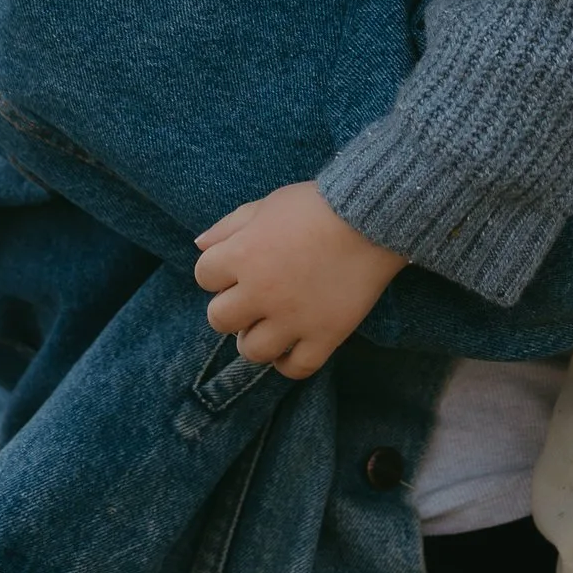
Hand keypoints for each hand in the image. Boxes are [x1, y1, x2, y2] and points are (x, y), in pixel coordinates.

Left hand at [194, 181, 406, 379]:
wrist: (372, 218)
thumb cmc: (317, 205)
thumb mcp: (267, 204)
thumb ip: (229, 226)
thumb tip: (199, 246)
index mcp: (243, 255)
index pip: (204, 276)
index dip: (217, 271)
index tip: (238, 266)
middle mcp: (262, 291)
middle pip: (219, 319)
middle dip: (231, 308)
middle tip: (252, 299)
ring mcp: (293, 318)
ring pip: (252, 351)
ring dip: (254, 339)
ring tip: (269, 325)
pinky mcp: (325, 335)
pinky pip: (296, 368)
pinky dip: (288, 363)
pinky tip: (290, 348)